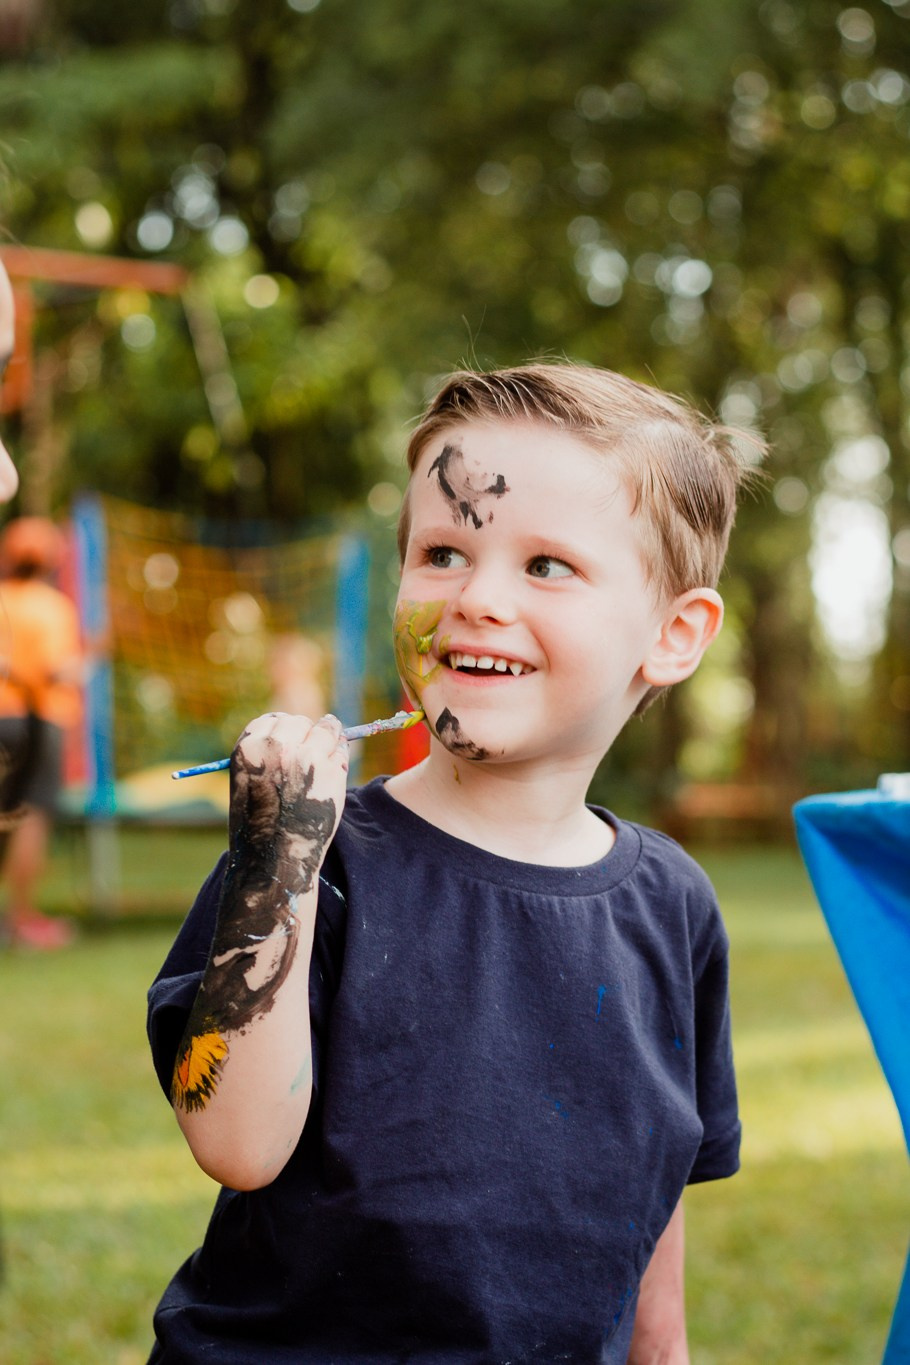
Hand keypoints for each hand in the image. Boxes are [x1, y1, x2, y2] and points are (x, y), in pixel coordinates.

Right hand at [227, 712, 347, 896]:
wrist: (273, 859)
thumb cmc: (258, 826)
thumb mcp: (248, 782)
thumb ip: (268, 754)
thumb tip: (300, 730)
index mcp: (249, 748)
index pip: (273, 720)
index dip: (286, 729)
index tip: (294, 737)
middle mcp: (277, 747)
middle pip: (299, 722)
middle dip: (307, 733)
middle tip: (311, 751)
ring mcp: (307, 757)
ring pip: (325, 730)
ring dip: (328, 739)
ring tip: (325, 758)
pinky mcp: (332, 771)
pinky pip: (341, 750)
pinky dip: (340, 756)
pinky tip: (334, 771)